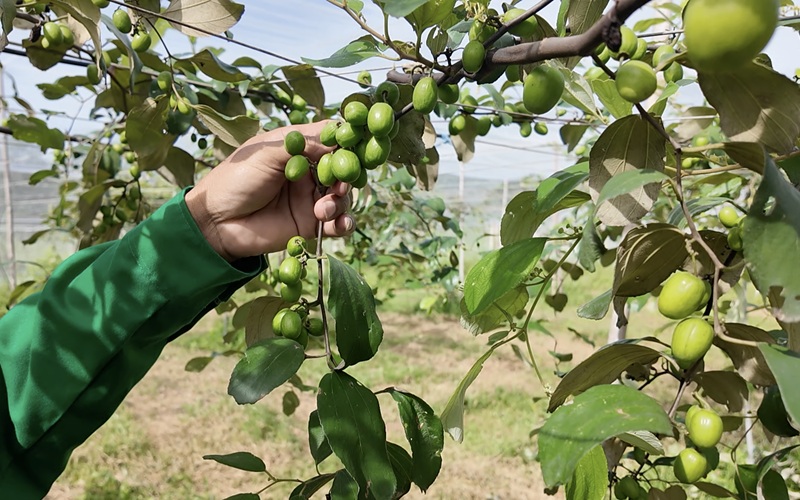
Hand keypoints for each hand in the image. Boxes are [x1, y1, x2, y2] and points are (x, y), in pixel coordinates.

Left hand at [185, 122, 353, 260]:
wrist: (215, 222)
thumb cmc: (234, 180)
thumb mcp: (266, 153)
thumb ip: (301, 144)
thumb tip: (337, 139)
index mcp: (298, 149)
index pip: (331, 140)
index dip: (346, 143)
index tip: (355, 148)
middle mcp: (309, 173)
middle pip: (343, 170)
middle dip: (347, 177)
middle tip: (339, 186)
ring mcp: (311, 199)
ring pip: (343, 197)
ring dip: (340, 202)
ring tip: (321, 210)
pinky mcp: (311, 224)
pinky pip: (338, 223)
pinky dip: (344, 223)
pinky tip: (338, 225)